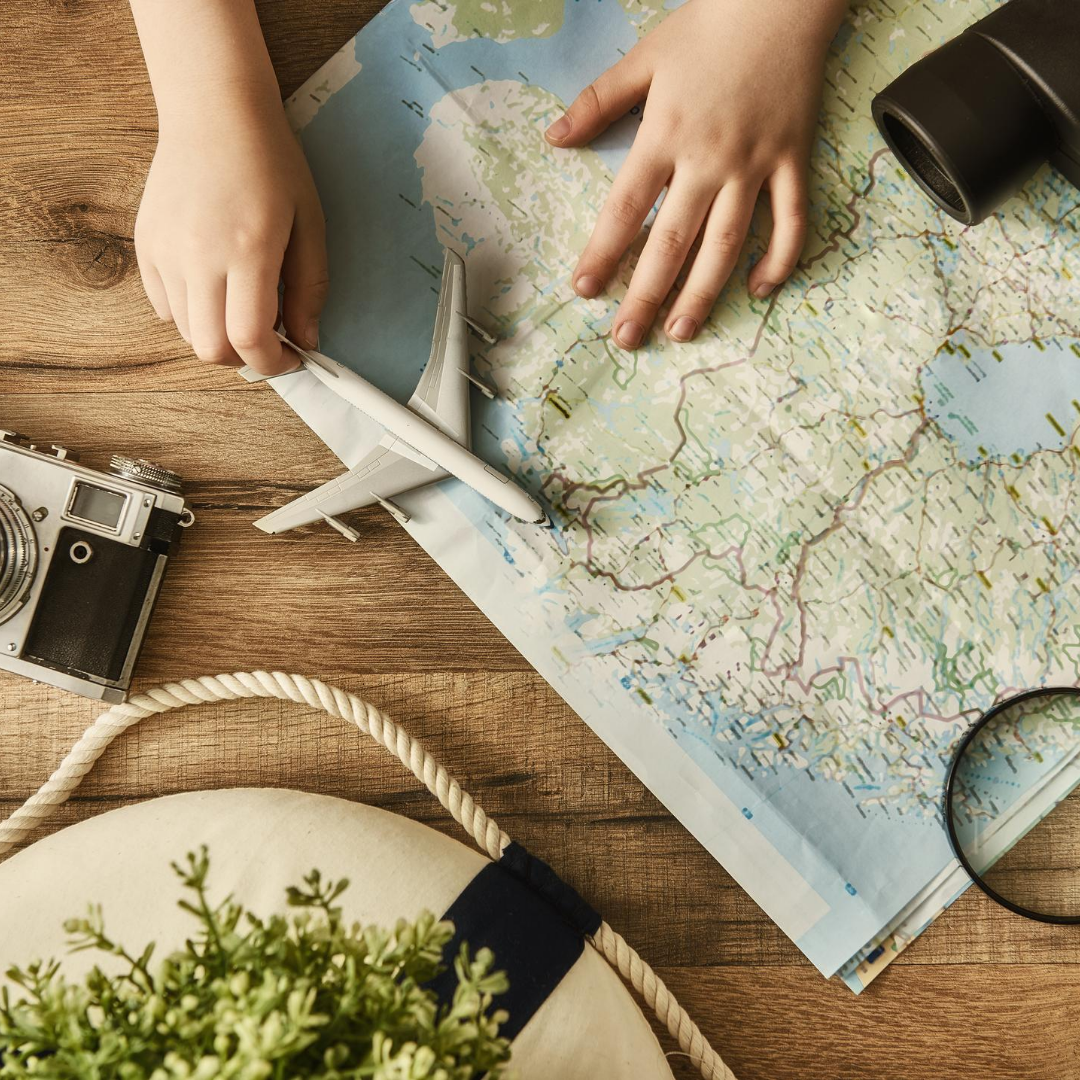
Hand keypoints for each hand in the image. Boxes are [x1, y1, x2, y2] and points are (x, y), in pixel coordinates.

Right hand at [135, 103, 326, 374]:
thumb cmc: (271, 164)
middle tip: (270, 338)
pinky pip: (165, 307)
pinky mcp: (145, 246)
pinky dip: (193, 314)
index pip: (248, 339)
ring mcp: (164, 252)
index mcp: (247, 250)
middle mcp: (198, 256)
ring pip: (187, 333)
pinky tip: (215, 286)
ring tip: (243, 305)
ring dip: (220, 336)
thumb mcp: (310, 225)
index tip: (293, 356)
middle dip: (245, 358)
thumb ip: (310, 289)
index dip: (274, 363)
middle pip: (211, 349)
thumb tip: (307, 341)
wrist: (214, 112)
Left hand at [545, 0, 846, 349]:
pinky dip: (779, 258)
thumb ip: (598, 102)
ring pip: (727, 243)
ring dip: (703, 293)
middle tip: (627, 338)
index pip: (625, 207)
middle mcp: (709, 159)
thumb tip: (554, 139)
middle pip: (672, 241)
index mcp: (666, 134)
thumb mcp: (645, 56)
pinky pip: (791, 220)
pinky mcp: (793, 161)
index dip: (603, 252)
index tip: (584, 290)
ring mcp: (755, 164)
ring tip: (681, 331)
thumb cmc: (711, 25)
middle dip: (646, 295)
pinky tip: (759, 289)